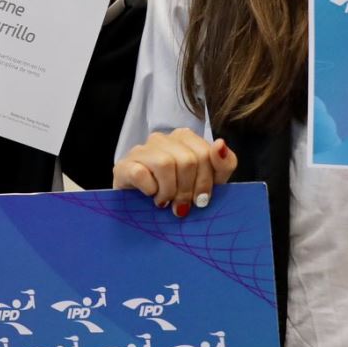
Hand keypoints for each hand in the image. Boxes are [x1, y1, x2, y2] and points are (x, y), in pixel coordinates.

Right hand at [113, 129, 236, 214]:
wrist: (142, 208)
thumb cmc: (179, 193)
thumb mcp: (210, 181)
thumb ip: (223, 163)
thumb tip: (220, 144)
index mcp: (185, 138)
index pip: (206, 153)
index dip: (206, 181)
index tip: (201, 199)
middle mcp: (163, 139)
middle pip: (187, 160)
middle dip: (188, 189)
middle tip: (182, 205)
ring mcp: (142, 150)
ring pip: (165, 164)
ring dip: (169, 191)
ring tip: (165, 201)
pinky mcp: (124, 165)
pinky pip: (141, 174)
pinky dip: (150, 190)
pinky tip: (150, 196)